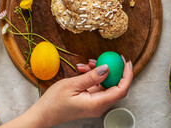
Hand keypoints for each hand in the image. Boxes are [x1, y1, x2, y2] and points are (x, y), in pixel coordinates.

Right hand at [0, 57, 132, 127]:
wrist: (43, 114)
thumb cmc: (54, 102)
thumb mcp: (72, 85)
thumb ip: (91, 77)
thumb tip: (107, 68)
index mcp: (97, 104)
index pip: (121, 90)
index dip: (126, 75)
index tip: (125, 61)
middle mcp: (99, 106)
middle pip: (115, 87)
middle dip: (112, 70)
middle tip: (108, 57)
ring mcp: (94, 104)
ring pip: (104, 85)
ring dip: (98, 72)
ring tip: (86, 64)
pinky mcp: (89, 101)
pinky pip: (96, 87)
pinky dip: (92, 77)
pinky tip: (82, 69)